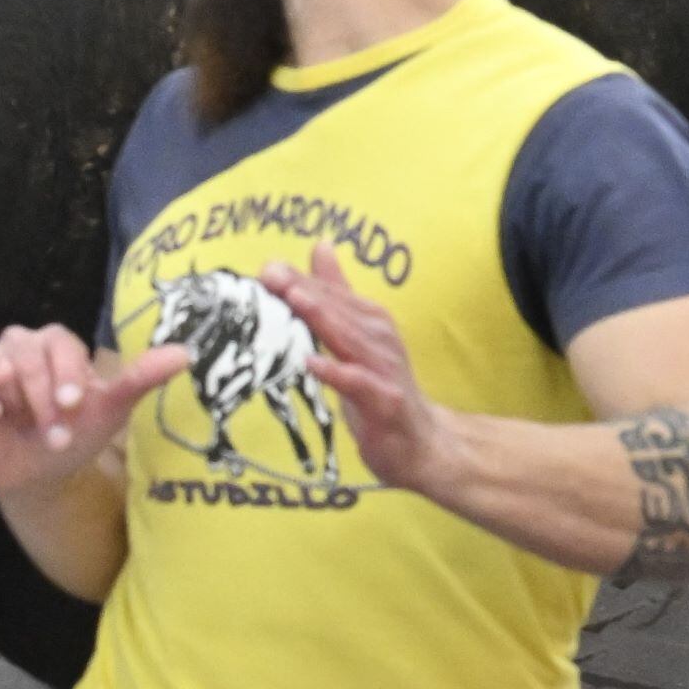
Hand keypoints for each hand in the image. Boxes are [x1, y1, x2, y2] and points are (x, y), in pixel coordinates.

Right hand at [0, 323, 186, 498]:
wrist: (38, 474)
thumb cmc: (75, 434)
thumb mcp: (110, 409)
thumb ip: (141, 378)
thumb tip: (186, 353)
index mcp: (58, 345)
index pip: (60, 342)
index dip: (66, 374)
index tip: (73, 406)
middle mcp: (22, 345)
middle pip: (28, 354)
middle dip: (43, 399)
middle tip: (54, 433)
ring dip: (16, 402)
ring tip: (26, 428)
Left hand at [262, 245, 444, 493]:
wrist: (421, 442)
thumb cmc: (381, 385)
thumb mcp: (357, 336)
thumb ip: (337, 292)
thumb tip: (321, 246)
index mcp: (369, 318)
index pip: (329, 293)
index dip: (298, 279)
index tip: (267, 269)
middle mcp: (379, 336)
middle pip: (337, 309)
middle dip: (304, 290)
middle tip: (271, 275)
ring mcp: (384, 368)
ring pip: (349, 338)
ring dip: (321, 318)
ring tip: (293, 300)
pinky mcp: (385, 401)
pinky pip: (358, 383)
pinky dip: (336, 372)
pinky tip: (311, 363)